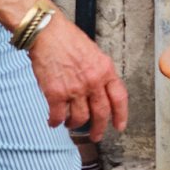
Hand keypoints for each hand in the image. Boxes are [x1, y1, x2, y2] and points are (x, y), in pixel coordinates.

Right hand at [27, 14, 128, 141]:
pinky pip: (58, 116)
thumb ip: (99, 73)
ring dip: (75, 125)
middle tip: (96, 136)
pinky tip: (53, 122)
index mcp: (106, 70)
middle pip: (101, 113)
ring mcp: (75, 88)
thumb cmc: (69, 40)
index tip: (119, 126)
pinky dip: (55, 122)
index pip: (119, 98)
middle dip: (99, 128)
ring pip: (80, 118)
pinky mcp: (56, 93)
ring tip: (70, 124)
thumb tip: (101, 90)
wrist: (48, 33)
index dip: (121, 115)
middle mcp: (93, 81)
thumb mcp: (94, 54)